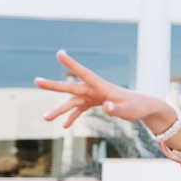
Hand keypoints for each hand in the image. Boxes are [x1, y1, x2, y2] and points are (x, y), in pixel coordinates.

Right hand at [34, 50, 159, 127]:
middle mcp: (96, 90)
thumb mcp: (128, 110)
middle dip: (54, 86)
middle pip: (72, 88)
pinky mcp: (96, 102)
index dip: (71, 64)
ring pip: (73, 101)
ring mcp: (94, 96)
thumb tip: (106, 108)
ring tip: (45, 118)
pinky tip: (64, 126)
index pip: (85, 73)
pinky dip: (72, 116)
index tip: (59, 53)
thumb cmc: (137, 107)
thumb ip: (116, 109)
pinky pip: (80, 109)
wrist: (143, 107)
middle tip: (36, 81)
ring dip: (60, 110)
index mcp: (103, 87)